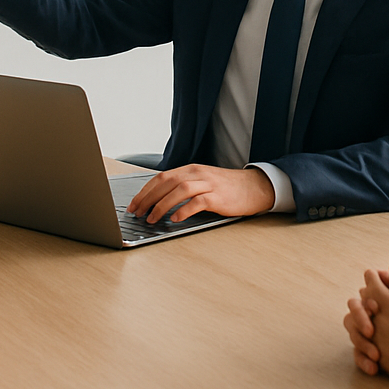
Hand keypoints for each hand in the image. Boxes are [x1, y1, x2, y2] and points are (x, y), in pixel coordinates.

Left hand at [125, 164, 275, 223]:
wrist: (254, 187)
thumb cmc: (226, 187)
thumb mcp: (202, 181)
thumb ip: (183, 187)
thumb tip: (158, 201)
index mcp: (190, 170)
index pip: (161, 177)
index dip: (145, 191)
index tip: (134, 204)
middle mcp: (197, 174)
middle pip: (166, 182)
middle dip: (148, 198)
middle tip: (137, 212)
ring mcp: (208, 184)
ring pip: (179, 190)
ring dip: (162, 205)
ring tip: (152, 218)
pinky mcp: (218, 197)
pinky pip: (198, 202)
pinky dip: (184, 210)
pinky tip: (175, 219)